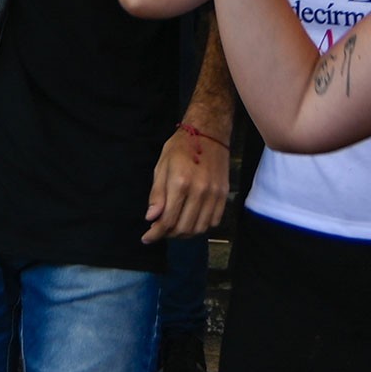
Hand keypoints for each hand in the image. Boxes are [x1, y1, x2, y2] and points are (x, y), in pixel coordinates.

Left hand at [145, 123, 226, 242]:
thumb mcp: (162, 166)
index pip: (167, 220)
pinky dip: (201, 226)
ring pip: (199, 228)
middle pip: (183, 228)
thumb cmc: (181, 147)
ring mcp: (214, 194)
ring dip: (185, 233)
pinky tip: (191, 219)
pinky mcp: (223, 194)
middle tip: (160, 230)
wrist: (209, 133)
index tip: (147, 238)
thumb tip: (151, 218)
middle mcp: (199, 191)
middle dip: (168, 234)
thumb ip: (157, 194)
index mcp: (180, 182)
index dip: (155, 234)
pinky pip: (213, 221)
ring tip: (174, 226)